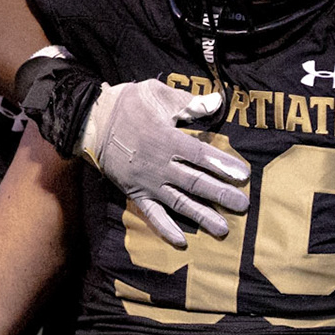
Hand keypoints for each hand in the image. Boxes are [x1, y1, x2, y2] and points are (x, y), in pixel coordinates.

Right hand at [81, 79, 248, 247]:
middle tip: (243, 207)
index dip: (223, 165)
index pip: (202, 155)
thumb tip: (217, 103)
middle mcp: (161, 165)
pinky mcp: (136, 193)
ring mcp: (148, 183)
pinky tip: (181, 241)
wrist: (90, 122)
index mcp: (168, 139)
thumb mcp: (157, 94)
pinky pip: (152, 214)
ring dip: (201, 216)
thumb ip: (188, 102)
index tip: (244, 176)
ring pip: (179, 202)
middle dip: (220, 195)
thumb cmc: (127, 104)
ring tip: (222, 229)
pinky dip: (165, 229)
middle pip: (195, 182)